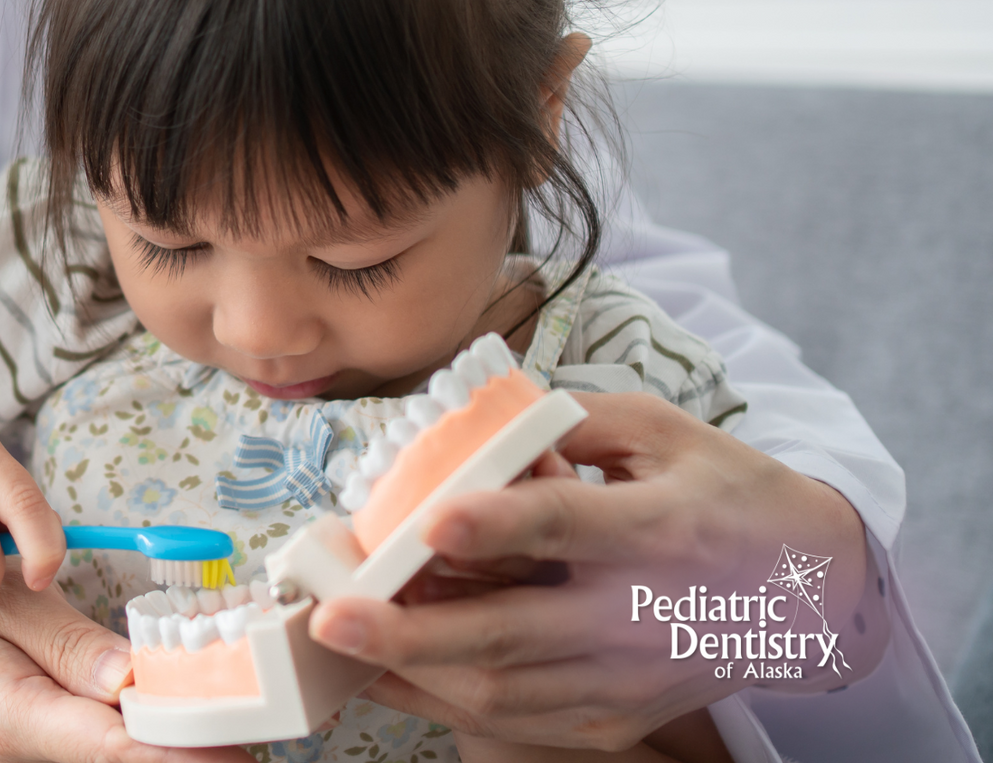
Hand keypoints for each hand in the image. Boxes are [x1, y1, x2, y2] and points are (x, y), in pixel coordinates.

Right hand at [0, 576, 252, 762]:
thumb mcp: (2, 605)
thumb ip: (66, 641)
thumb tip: (131, 677)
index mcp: (13, 714)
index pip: (107, 744)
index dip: (174, 752)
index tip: (232, 753)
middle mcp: (35, 749)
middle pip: (127, 761)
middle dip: (192, 756)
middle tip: (260, 747)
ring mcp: (50, 754)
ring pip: (126, 759)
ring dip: (182, 748)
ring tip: (246, 737)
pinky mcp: (67, 747)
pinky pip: (119, 748)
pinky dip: (161, 740)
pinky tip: (203, 730)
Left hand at [306, 392, 881, 750]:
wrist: (806, 590)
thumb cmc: (719, 491)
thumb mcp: (660, 430)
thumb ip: (566, 419)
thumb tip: (473, 420)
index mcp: (660, 526)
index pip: (570, 524)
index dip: (502, 526)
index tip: (433, 523)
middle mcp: (642, 613)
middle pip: (516, 632)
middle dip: (414, 629)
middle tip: (334, 615)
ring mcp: (627, 677)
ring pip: (504, 691)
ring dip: (410, 669)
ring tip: (337, 639)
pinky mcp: (614, 716)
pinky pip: (515, 721)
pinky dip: (439, 700)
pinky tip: (382, 671)